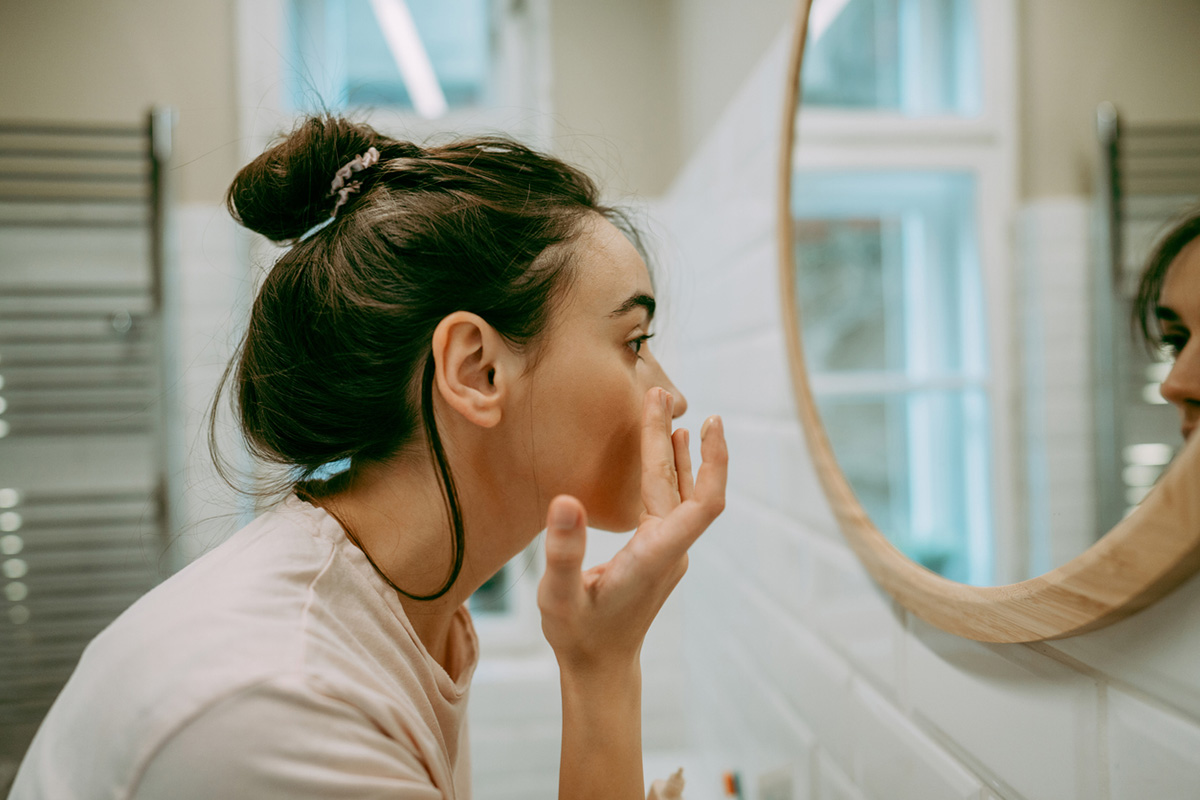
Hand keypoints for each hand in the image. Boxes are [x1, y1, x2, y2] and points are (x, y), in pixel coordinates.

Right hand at [537, 387, 727, 675]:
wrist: (599, 668)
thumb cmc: (578, 635)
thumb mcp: (559, 596)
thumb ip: (564, 551)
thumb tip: (566, 500)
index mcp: (656, 556)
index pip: (702, 505)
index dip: (711, 463)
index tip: (707, 423)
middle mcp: (670, 550)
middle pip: (685, 487)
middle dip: (673, 439)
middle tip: (658, 394)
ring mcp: (668, 551)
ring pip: (680, 493)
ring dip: (677, 453)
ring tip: (669, 411)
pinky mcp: (659, 552)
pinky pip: (672, 503)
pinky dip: (670, 472)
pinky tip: (667, 452)